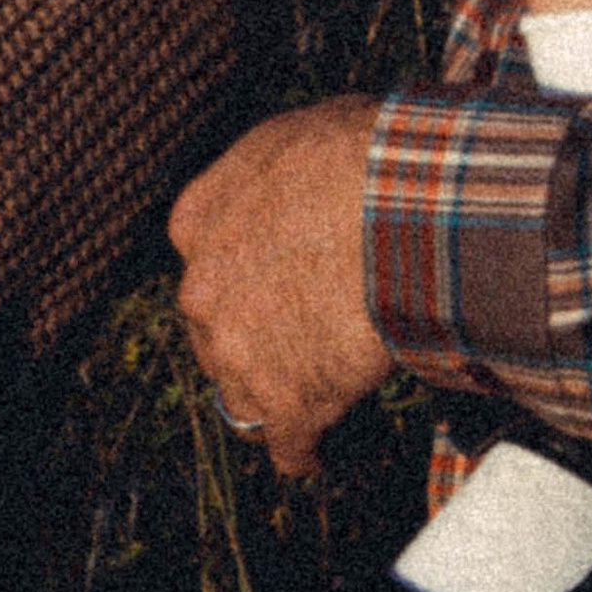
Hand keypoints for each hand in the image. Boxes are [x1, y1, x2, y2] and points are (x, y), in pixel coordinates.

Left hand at [169, 95, 390, 479]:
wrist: (395, 200)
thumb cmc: (357, 152)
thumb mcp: (293, 138)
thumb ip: (275, 176)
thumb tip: (304, 175)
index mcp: (196, 220)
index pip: (205, 265)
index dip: (244, 279)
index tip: (275, 285)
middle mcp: (201, 289)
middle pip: (215, 334)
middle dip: (252, 340)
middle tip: (303, 339)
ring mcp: (238, 353)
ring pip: (242, 396)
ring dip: (274, 398)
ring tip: (315, 400)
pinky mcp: (286, 403)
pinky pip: (290, 449)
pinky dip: (309, 453)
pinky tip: (325, 452)